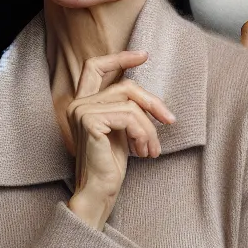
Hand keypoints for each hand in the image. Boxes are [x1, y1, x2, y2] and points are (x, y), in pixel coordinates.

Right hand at [66, 51, 174, 230]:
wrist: (98, 192)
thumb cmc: (110, 165)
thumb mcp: (122, 130)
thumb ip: (126, 109)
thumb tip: (150, 97)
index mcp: (83, 103)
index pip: (95, 67)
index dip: (119, 58)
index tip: (143, 55)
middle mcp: (78, 103)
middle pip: (125, 86)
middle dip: (152, 102)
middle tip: (169, 120)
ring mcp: (81, 110)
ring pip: (131, 104)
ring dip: (150, 127)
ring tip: (152, 149)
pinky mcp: (90, 121)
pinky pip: (130, 117)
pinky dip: (144, 133)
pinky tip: (144, 152)